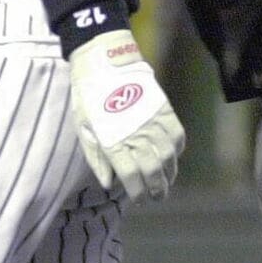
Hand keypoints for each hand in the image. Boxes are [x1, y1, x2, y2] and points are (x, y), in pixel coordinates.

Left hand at [68, 29, 185, 201]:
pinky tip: (173, 156)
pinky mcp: (164, 109)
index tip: (139, 199)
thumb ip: (97, 158)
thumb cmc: (89, 97)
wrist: (106, 63)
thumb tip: (109, 182)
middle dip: (157, 188)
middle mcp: (136, 134)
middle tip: (157, 197)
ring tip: (167, 182)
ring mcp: (153, 122)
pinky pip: (177, 135)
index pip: (130, 176)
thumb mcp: (84, 129)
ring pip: (168, 156)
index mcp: (113, 142)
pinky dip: (177, 149)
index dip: (137, 192)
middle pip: (152, 170)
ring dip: (170, 173)